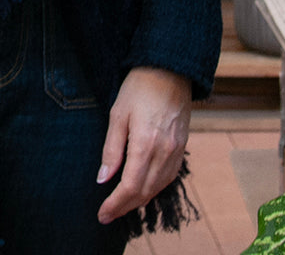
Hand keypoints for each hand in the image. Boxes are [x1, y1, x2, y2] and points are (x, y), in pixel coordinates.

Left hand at [96, 66, 191, 225]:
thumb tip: (103, 179)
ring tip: (122, 204)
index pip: (130, 187)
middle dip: (125, 207)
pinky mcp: (182, 147)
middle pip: (145, 192)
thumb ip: (112, 149)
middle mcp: (164, 153)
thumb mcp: (118, 114)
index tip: (102, 214)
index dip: (116, 204)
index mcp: (146, 145)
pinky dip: (154, 188)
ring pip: (158, 188)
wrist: (170, 69)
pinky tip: (143, 187)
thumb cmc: (139, 88)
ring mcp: (176, 151)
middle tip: (108, 214)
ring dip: (139, 200)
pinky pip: (169, 177)